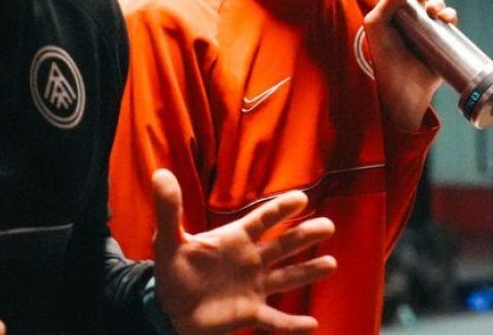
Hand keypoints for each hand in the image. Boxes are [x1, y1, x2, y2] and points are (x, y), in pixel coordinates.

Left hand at [151, 170, 336, 333]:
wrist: (168, 309)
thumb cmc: (173, 271)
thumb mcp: (168, 240)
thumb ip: (168, 208)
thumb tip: (161, 174)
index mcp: (235, 239)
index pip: (261, 221)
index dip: (279, 210)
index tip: (300, 198)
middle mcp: (251, 261)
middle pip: (282, 246)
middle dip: (304, 236)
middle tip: (327, 226)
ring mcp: (254, 287)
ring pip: (287, 278)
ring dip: (308, 272)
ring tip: (331, 264)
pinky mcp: (250, 314)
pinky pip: (275, 321)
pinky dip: (292, 325)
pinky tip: (312, 326)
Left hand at [363, 0, 457, 129]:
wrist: (403, 86)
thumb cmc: (385, 58)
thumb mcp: (376, 25)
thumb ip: (387, 1)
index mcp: (393, 16)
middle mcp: (411, 22)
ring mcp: (428, 31)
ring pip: (438, 7)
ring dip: (438, 2)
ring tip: (433, 11)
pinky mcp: (442, 42)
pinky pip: (450, 23)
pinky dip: (450, 15)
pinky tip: (445, 18)